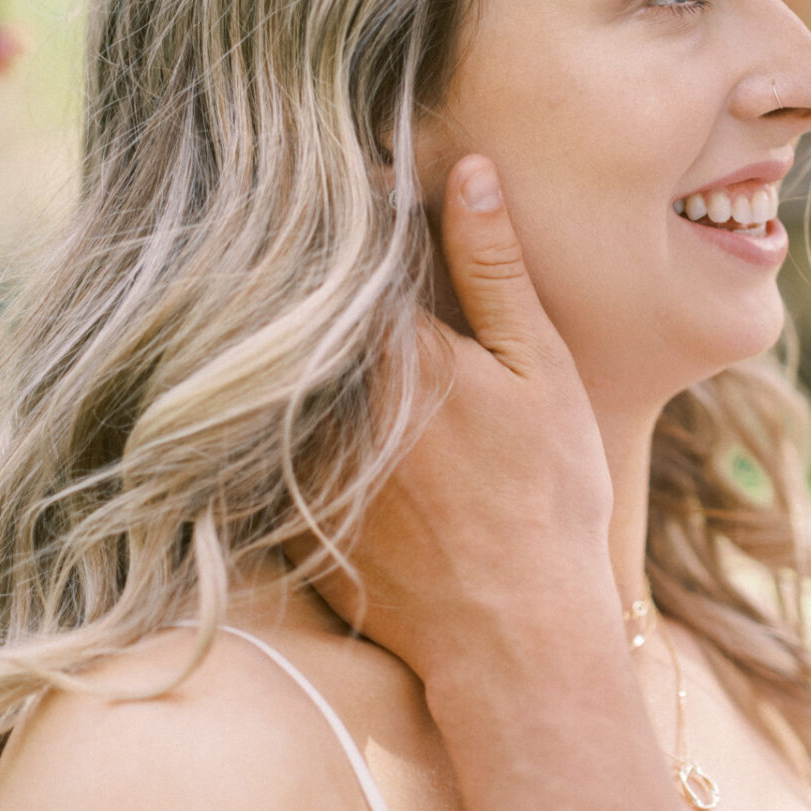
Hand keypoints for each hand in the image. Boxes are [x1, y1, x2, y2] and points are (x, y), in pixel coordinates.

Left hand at [314, 155, 617, 681]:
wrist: (512, 639)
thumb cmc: (547, 501)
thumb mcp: (542, 372)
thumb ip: (496, 269)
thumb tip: (469, 171)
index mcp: (394, 344)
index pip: (353, 245)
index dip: (359, 205)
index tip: (360, 176)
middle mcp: (329, 392)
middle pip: (300, 304)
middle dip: (313, 268)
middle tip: (318, 222)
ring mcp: (296, 454)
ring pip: (276, 368)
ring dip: (285, 336)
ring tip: (295, 297)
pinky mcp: (280, 507)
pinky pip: (263, 437)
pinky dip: (275, 411)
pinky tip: (293, 397)